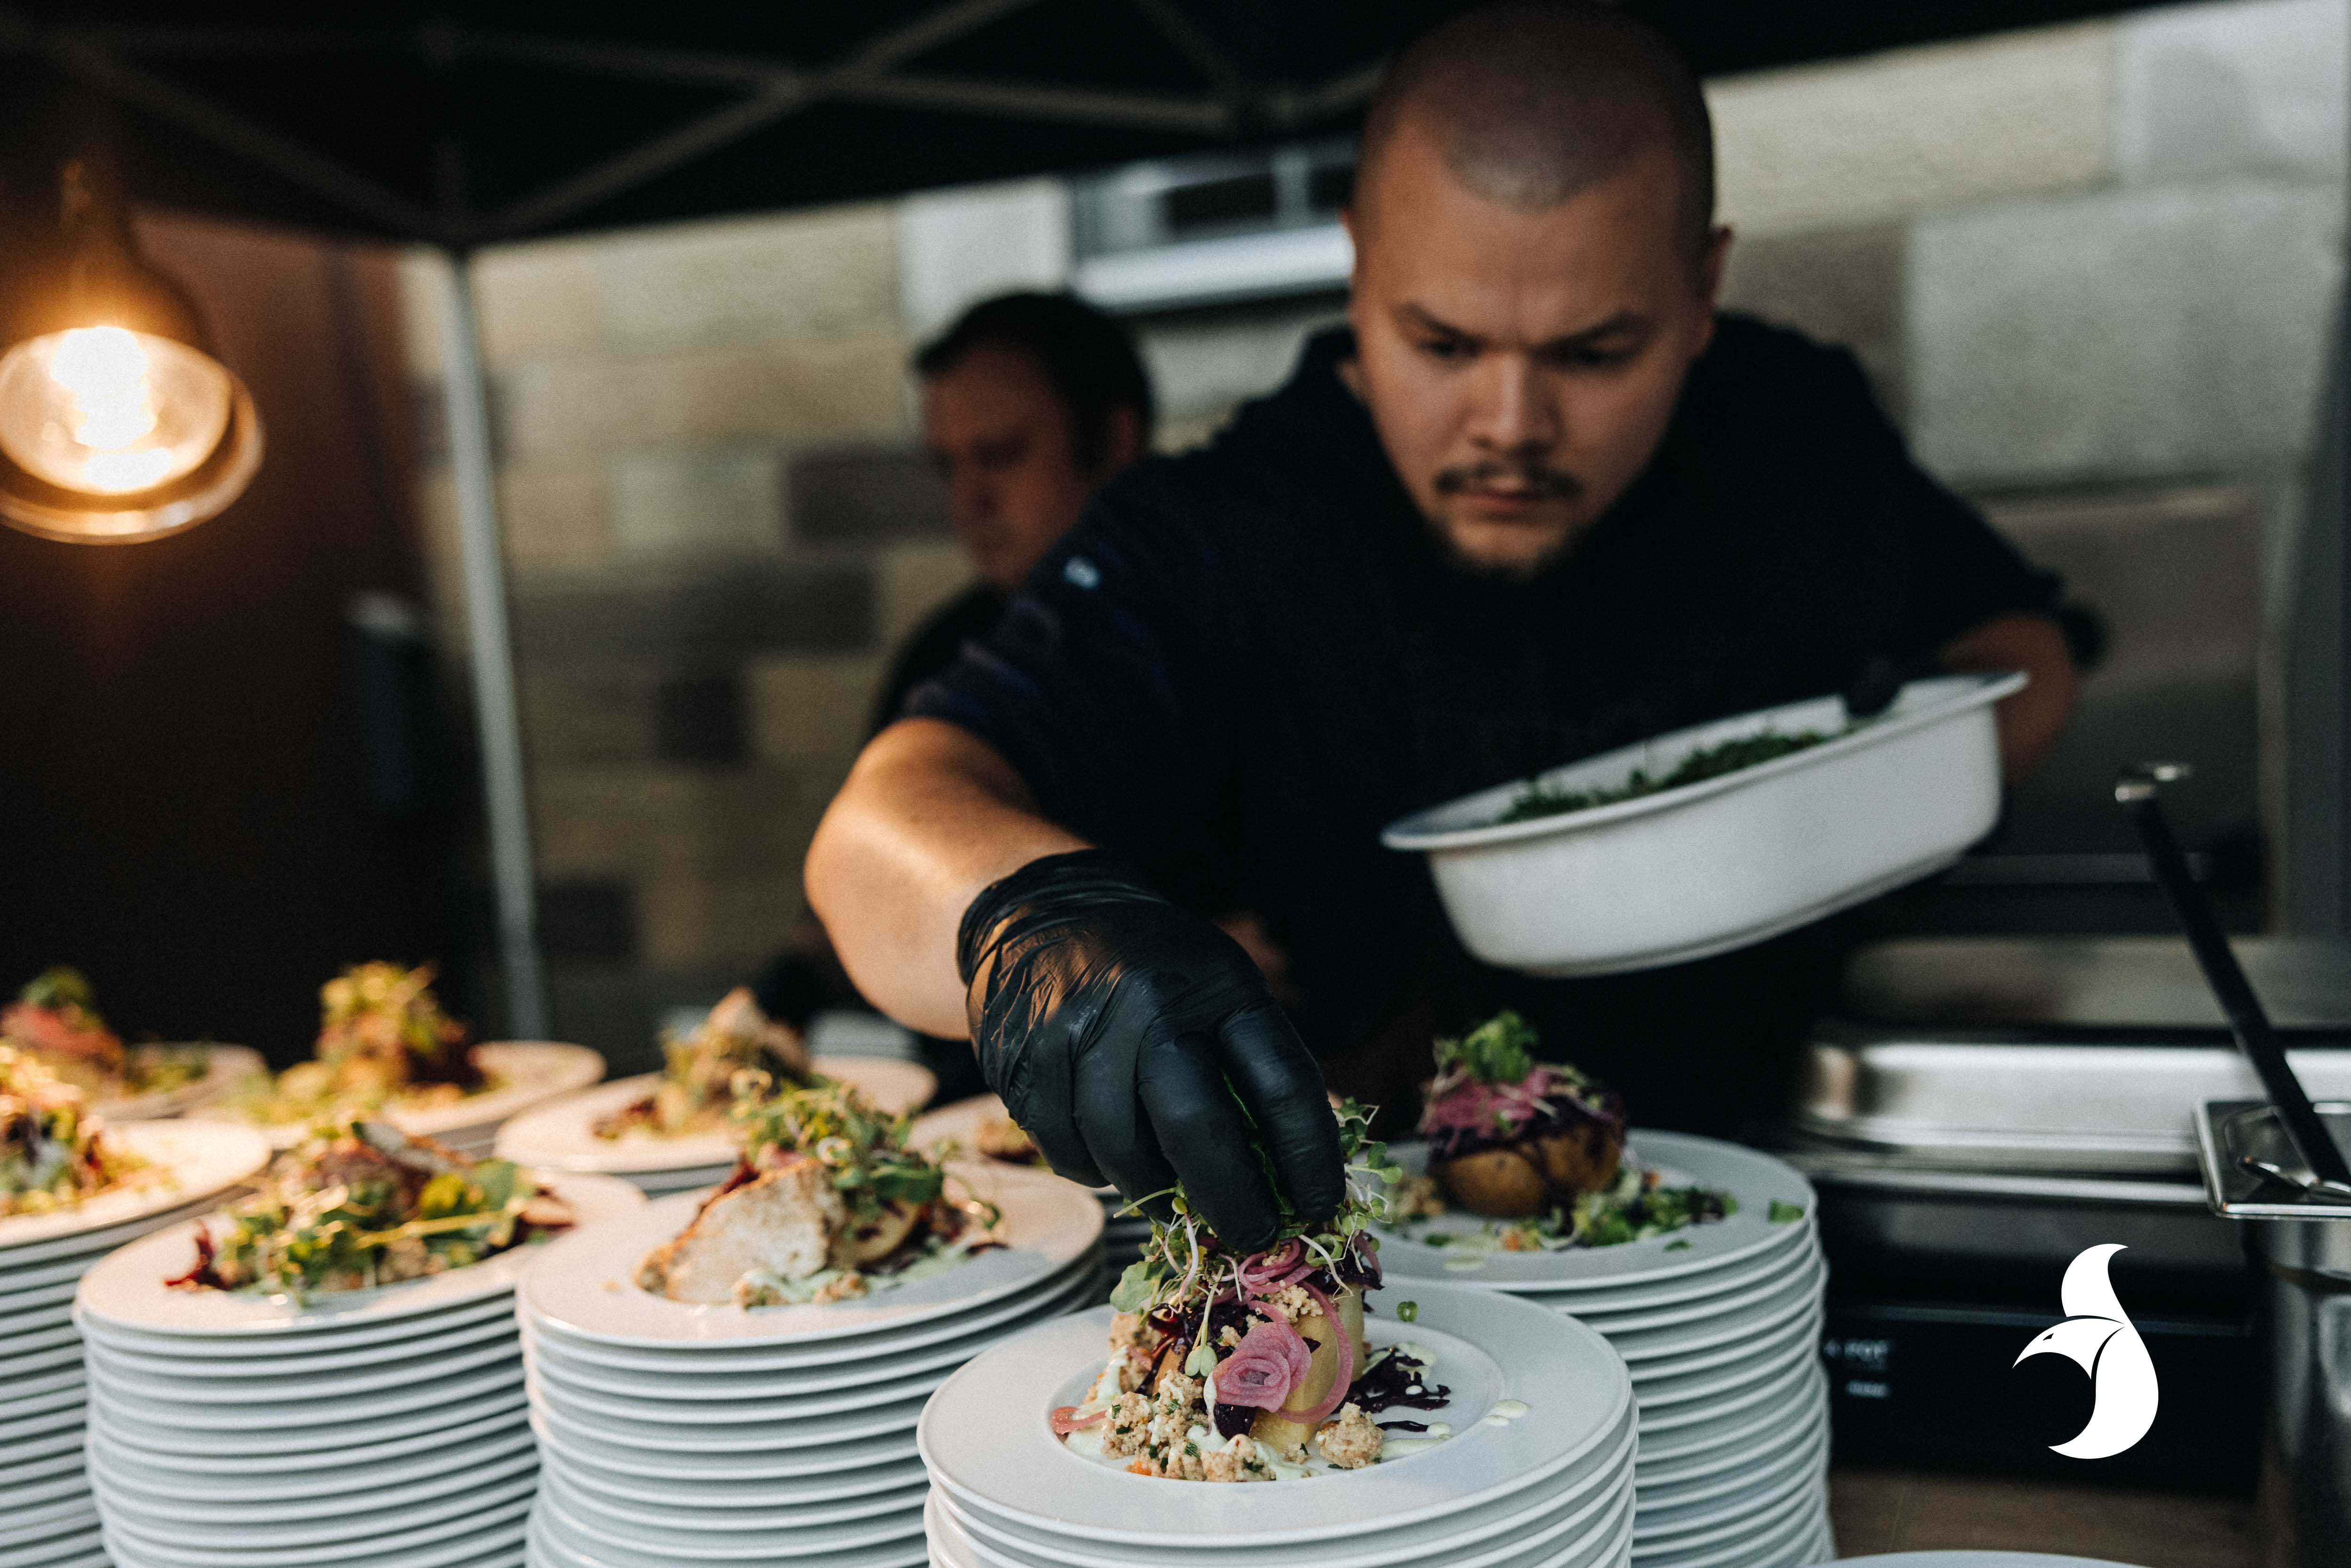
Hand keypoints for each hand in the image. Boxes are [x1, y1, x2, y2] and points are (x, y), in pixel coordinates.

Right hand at [957, 850, 1343, 1249]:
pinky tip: (1109, 1154)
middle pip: (1195, 1127)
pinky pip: (1068, 1155)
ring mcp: (1076, 1034)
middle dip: (1231, 1199)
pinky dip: (1096, 1171)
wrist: (1042, 914)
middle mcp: (1145, 1005)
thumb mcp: (1217, 988)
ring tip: (1170, 1191)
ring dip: (1153, 1189)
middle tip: (1250, 1235)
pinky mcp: (1021, 1065)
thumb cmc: (1153, 970)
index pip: (1279, 1080)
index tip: (1320, 1204)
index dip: (1307, 1154)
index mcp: (1214, 986)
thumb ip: (1251, 1069)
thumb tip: (1289, 1178)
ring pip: (1122, 1154)